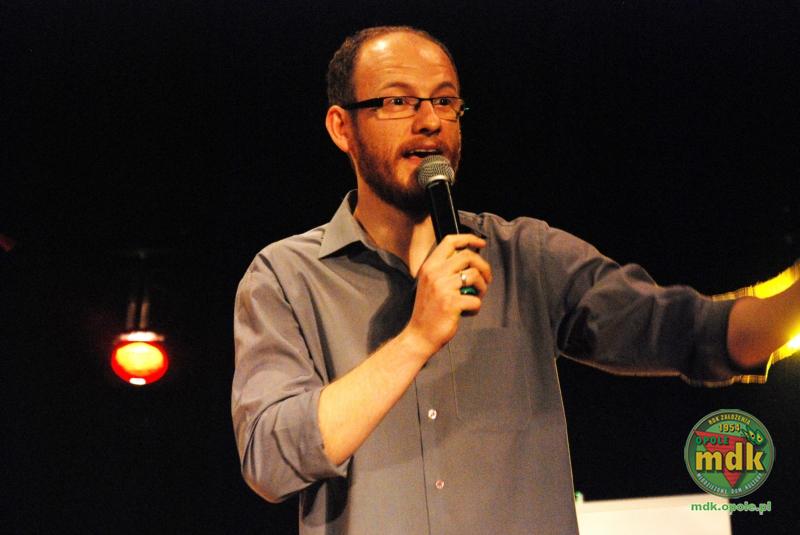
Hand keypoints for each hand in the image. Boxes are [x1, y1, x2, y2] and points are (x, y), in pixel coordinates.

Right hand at [404, 234, 491, 355]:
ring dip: (483, 287)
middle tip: (486, 278)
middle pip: (468, 255)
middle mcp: (435, 273)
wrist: (419, 335)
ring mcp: (443, 287)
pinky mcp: (452, 303)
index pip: (450, 241)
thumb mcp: (430, 284)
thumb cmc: (429, 311)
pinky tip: (468, 312)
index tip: (481, 243)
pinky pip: (476, 299)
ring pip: (475, 275)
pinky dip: (476, 306)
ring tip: (477, 296)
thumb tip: (470, 260)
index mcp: (429, 266)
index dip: (468, 238)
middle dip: (483, 266)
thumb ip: (445, 270)